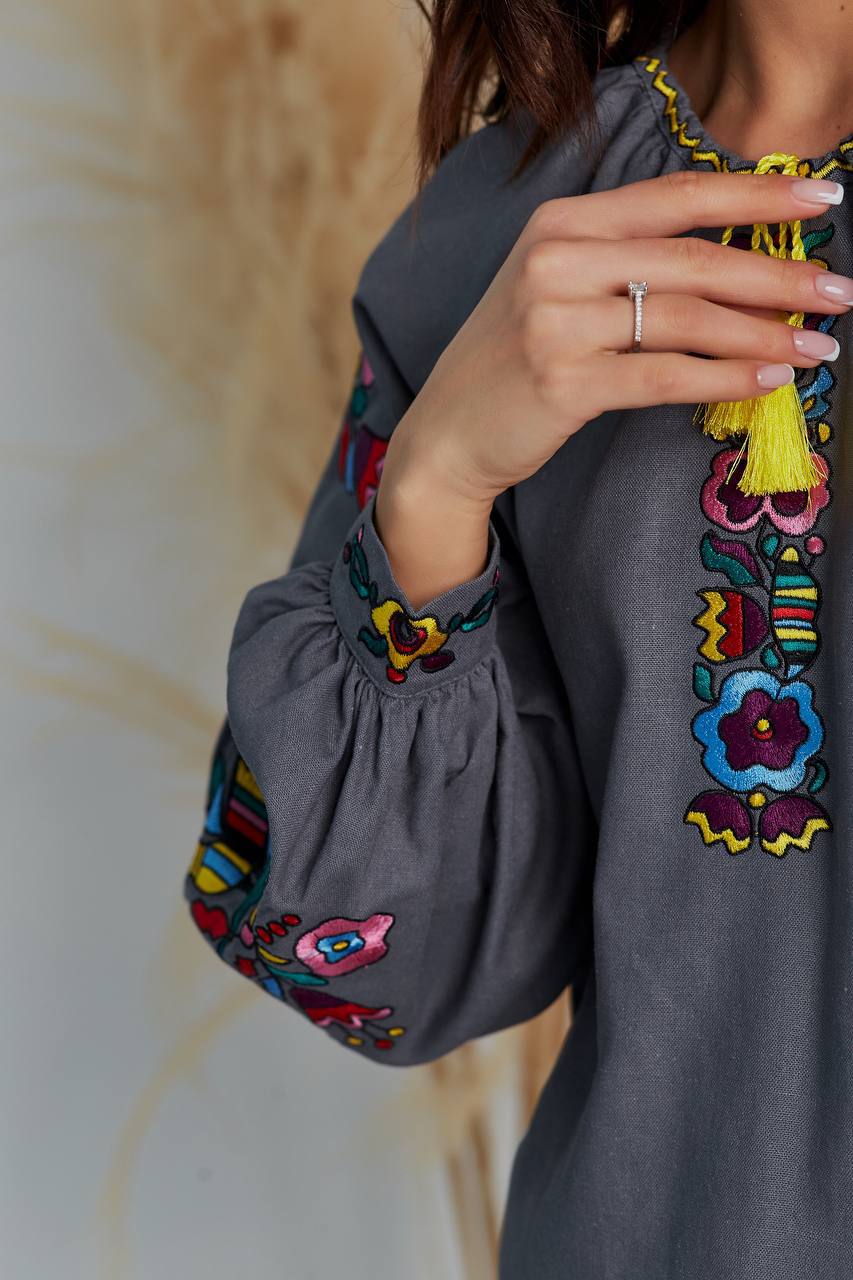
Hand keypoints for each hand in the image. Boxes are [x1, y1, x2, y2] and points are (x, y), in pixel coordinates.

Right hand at [388, 169, 849, 506]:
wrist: (445, 435)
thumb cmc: (512, 362)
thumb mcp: (557, 289)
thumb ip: (626, 264)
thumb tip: (736, 269)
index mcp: (561, 223)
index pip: (677, 196)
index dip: (756, 197)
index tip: (823, 202)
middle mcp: (556, 261)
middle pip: (692, 258)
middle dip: (778, 276)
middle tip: (839, 291)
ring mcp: (555, 321)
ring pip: (686, 319)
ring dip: (763, 334)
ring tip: (817, 347)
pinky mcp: (562, 382)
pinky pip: (664, 375)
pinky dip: (724, 378)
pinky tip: (766, 381)